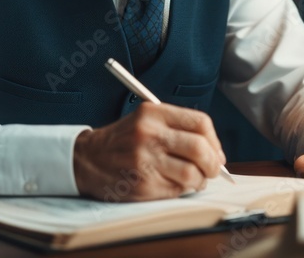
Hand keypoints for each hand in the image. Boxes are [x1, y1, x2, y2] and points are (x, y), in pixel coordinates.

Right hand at [73, 102, 226, 200]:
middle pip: (200, 149)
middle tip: (213, 170)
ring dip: (200, 180)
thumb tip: (215, 153)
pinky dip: (182, 189)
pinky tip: (174, 184)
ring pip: (192, 174)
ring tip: (194, 179)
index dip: (214, 140)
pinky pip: (177, 190)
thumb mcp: (146, 120)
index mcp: (153, 113)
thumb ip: (178, 129)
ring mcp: (145, 161)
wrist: (88, 159)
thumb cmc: (124, 140)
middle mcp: (149, 134)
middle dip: (213, 164)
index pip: (201, 123)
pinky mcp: (142, 184)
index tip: (215, 151)